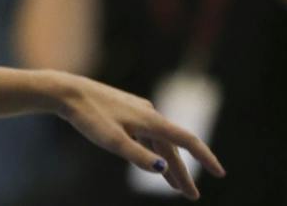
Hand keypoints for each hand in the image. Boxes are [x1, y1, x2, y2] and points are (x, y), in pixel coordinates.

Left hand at [52, 71, 224, 199]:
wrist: (66, 92)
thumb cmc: (88, 116)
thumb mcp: (113, 141)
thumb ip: (138, 156)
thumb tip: (162, 169)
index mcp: (150, 119)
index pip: (186, 140)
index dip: (205, 157)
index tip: (220, 173)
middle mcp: (148, 112)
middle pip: (172, 146)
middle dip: (183, 172)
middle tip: (191, 196)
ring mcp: (136, 111)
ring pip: (158, 142)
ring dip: (168, 164)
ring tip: (175, 187)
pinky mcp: (125, 111)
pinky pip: (147, 136)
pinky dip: (153, 152)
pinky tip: (152, 162)